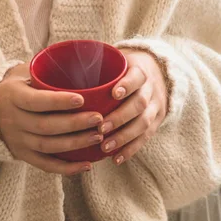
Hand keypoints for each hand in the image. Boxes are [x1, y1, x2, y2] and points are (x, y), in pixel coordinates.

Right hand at [0, 63, 103, 174]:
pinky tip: (87, 165)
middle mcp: (13, 120)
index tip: (82, 99)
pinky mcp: (22, 154)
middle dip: (74, 124)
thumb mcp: (24, 72)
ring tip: (98, 137)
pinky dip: (67, 168)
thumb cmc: (18, 85)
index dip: (59, 101)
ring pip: (48, 146)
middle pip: (46, 126)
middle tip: (98, 118)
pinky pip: (45, 165)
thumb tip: (79, 58)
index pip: (37, 101)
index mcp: (13, 97)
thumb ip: (45, 68)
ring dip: (75, 144)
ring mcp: (17, 140)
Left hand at [98, 49, 167, 164]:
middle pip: (140, 103)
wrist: (157, 74)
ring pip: (144, 123)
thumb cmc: (126, 70)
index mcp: (141, 71)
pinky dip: (131, 149)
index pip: (137, 76)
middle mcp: (151, 88)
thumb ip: (97, 68)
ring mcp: (156, 106)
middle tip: (101, 128)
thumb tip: (62, 74)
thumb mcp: (118, 62)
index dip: (127, 85)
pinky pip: (146, 137)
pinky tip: (116, 159)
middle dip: (120, 117)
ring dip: (124, 137)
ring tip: (106, 147)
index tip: (114, 94)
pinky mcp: (157, 121)